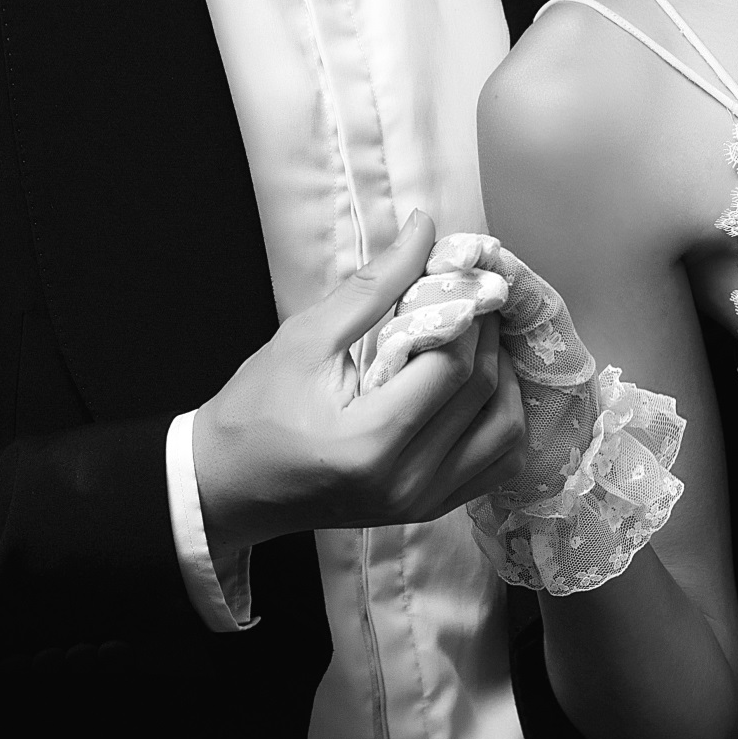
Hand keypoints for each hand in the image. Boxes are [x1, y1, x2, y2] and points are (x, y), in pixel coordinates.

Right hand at [192, 212, 524, 565]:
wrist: (233, 484)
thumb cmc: (257, 410)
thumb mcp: (306, 338)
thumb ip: (373, 286)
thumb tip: (424, 229)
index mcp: (368, 441)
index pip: (450, 365)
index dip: (466, 312)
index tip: (462, 276)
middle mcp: (405, 481)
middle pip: (482, 392)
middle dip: (486, 333)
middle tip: (474, 296)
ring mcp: (422, 502)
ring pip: (504, 429)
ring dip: (503, 375)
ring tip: (478, 338)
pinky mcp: (431, 509)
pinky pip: (498, 464)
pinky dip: (504, 419)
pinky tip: (484, 386)